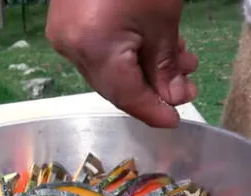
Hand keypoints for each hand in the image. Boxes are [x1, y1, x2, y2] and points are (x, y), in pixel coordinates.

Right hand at [46, 0, 198, 127]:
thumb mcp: (163, 20)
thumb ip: (166, 66)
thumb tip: (173, 98)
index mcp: (92, 47)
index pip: (124, 95)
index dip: (151, 111)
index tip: (174, 121)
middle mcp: (70, 47)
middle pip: (113, 84)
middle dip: (152, 88)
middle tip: (186, 88)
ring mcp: (64, 33)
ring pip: (107, 67)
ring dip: (144, 69)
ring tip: (181, 62)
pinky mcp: (66, 21)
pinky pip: (98, 49)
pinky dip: (127, 53)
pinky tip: (155, 46)